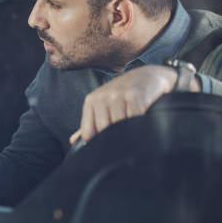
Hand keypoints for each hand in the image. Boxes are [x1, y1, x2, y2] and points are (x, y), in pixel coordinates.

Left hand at [70, 65, 197, 143]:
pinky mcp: (135, 96)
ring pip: (119, 125)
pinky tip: (143, 125)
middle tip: (124, 142)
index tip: (108, 146)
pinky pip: (134, 119)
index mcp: (91, 101)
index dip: (98, 143)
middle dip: (115, 138)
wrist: (148, 76)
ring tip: (134, 132)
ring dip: (128, 133)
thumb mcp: (103, 106)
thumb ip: (90, 124)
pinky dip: (138, 125)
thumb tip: (74, 142)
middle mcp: (102, 97)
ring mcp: (118, 95)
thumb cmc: (123, 95)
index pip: (88, 132)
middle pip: (104, 130)